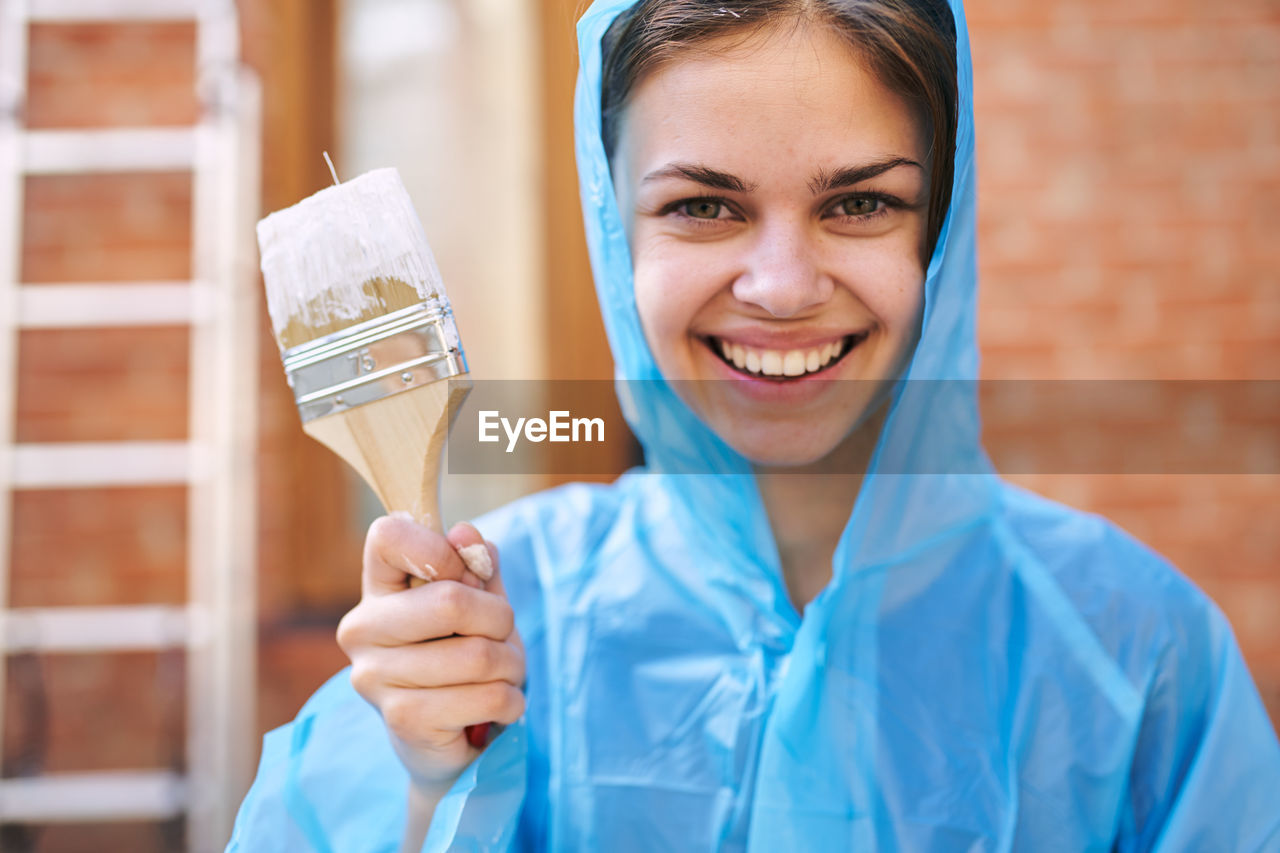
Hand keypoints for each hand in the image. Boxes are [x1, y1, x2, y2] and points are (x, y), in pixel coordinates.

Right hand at [337, 514, 525, 793]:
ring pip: (479, 655)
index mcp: (376, 588)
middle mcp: (362, 629)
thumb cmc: (464, 658)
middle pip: (452, 600)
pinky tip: (498, 706)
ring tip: (502, 676)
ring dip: (512, 666)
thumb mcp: (479, 603)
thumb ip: (476, 565)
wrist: (448, 742)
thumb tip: (467, 534)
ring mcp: (374, 676)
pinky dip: (511, 701)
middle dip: (500, 621)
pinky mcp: (402, 719)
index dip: (442, 551)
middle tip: (503, 639)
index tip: (463, 578)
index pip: (389, 536)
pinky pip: (488, 697)